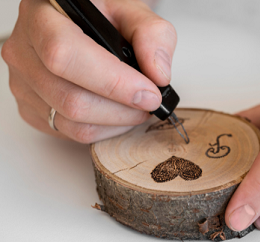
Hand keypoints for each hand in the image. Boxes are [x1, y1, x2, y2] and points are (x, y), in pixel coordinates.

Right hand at [1, 0, 175, 142]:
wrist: (79, 27)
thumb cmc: (101, 18)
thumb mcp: (130, 12)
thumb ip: (152, 35)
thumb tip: (158, 75)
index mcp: (42, 18)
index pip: (66, 55)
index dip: (113, 82)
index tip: (149, 93)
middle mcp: (24, 53)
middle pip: (72, 100)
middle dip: (122, 109)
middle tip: (149, 103)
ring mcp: (24, 86)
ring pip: (74, 124)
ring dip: (116, 122)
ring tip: (135, 107)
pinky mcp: (33, 110)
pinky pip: (72, 134)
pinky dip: (104, 129)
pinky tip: (115, 112)